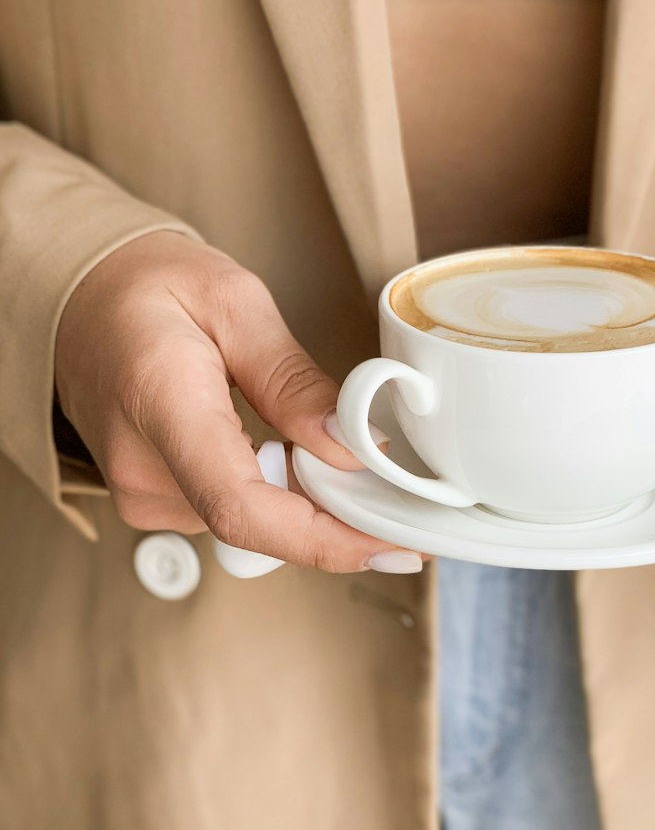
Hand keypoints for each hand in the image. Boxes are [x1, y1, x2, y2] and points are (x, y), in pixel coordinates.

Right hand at [54, 231, 424, 573]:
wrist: (80, 297)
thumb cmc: (151, 286)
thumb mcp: (235, 303)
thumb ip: (293, 381)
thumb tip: (353, 449)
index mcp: (162, 403)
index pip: (242, 507)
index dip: (325, 539)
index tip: (392, 542)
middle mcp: (143, 468)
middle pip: (260, 523)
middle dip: (339, 513)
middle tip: (399, 486)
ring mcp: (143, 492)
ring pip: (254, 522)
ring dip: (310, 498)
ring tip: (337, 448)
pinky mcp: (154, 498)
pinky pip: (234, 510)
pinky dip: (280, 490)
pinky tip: (294, 452)